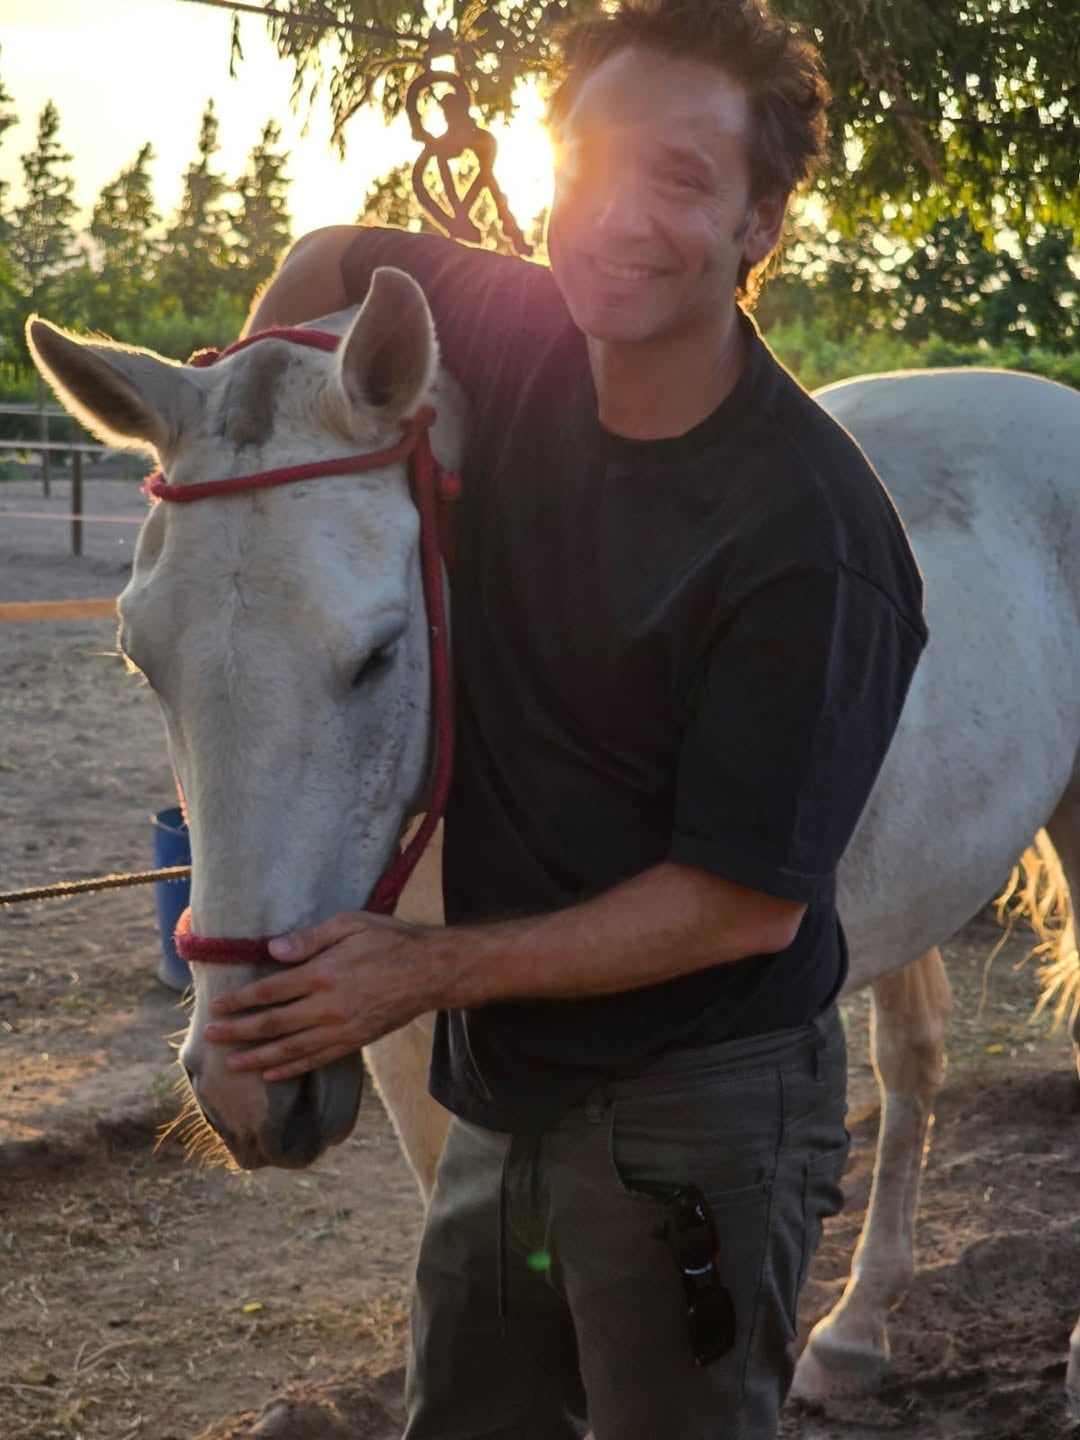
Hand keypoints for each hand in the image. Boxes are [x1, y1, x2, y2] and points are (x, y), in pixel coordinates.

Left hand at [202, 911, 432, 1081]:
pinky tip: (272, 1073)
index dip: (241, 1000)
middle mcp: (328, 1006)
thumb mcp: (350, 924)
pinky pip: (317, 1059)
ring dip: (258, 1057)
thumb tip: (273, 950)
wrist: (431, 971)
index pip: (271, 991)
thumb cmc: (389, 940)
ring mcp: (341, 1028)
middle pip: (274, 1023)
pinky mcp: (354, 1041)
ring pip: (291, 1048)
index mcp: (324, 974)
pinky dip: (292, 1068)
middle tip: (211, 1037)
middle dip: (239, 1031)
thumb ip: (310, 938)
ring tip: (232, 1063)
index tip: (218, 1006)